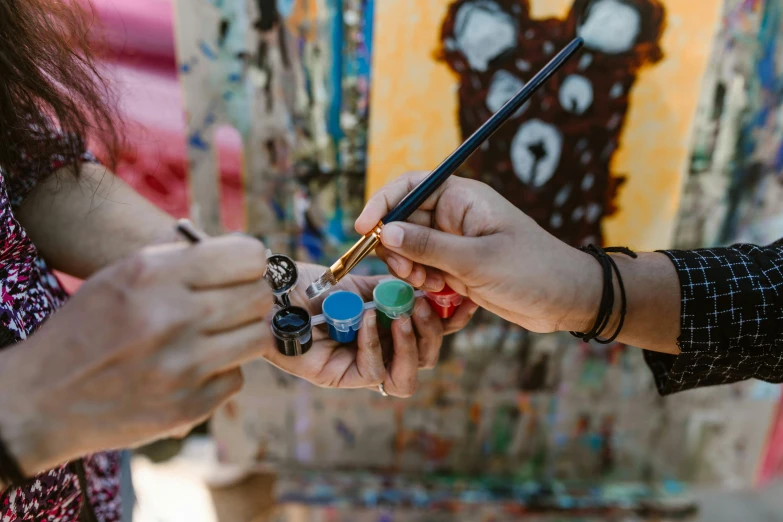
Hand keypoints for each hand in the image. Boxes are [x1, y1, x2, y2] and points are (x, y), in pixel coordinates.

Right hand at [0, 235, 273, 474]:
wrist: (42, 399)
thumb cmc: (88, 328)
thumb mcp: (123, 274)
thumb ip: (183, 262)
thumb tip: (247, 259)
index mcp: (154, 275)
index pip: (249, 257)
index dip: (250, 263)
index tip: (242, 271)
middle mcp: (172, 318)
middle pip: (260, 297)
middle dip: (251, 298)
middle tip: (233, 304)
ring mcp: (184, 366)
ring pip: (259, 337)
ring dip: (243, 334)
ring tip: (216, 335)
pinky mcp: (189, 406)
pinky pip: (238, 376)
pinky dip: (222, 371)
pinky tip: (193, 368)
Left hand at [258, 263, 477, 397]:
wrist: (276, 290)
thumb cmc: (314, 285)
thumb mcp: (363, 283)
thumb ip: (395, 291)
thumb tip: (431, 290)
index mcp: (388, 329)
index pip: (429, 336)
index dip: (449, 324)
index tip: (464, 301)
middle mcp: (379, 352)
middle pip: (424, 361)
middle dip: (432, 335)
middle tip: (424, 308)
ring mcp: (360, 368)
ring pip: (405, 379)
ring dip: (411, 347)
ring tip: (403, 319)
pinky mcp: (340, 378)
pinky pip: (372, 372)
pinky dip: (375, 344)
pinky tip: (367, 320)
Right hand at [356, 172, 599, 333]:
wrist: (566, 299)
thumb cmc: (532, 270)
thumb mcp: (477, 260)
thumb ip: (429, 246)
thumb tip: (387, 232)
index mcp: (462, 198)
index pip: (411, 186)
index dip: (383, 202)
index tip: (365, 228)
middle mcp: (455, 215)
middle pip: (404, 220)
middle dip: (397, 246)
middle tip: (405, 272)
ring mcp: (455, 242)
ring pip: (411, 248)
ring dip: (410, 268)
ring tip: (429, 285)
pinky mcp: (458, 266)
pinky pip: (425, 268)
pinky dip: (424, 281)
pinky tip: (440, 293)